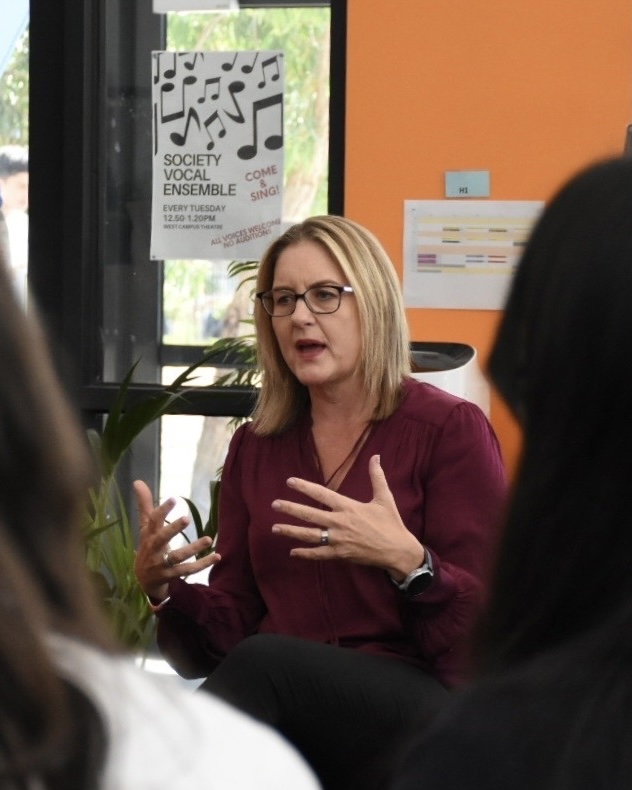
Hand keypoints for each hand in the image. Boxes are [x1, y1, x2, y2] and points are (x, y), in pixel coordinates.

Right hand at [133, 480, 219, 601]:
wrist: (143, 581)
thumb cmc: (148, 547)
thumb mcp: (145, 527)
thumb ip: (145, 505)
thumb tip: (137, 481)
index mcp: (149, 535)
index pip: (153, 521)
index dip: (162, 510)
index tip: (174, 499)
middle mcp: (154, 549)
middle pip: (162, 539)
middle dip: (173, 529)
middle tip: (187, 518)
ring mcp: (162, 564)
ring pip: (177, 557)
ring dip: (193, 548)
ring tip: (208, 539)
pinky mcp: (171, 575)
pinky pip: (188, 570)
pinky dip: (202, 564)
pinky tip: (217, 556)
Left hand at [270, 455, 423, 576]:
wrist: (397, 550)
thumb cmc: (391, 523)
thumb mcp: (384, 497)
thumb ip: (376, 476)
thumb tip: (376, 456)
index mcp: (349, 507)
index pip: (322, 494)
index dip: (304, 487)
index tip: (289, 482)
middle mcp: (340, 522)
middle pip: (310, 514)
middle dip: (290, 509)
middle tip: (274, 505)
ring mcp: (338, 540)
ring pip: (309, 535)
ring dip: (291, 531)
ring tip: (275, 528)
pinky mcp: (340, 554)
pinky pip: (318, 554)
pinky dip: (305, 553)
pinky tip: (292, 552)